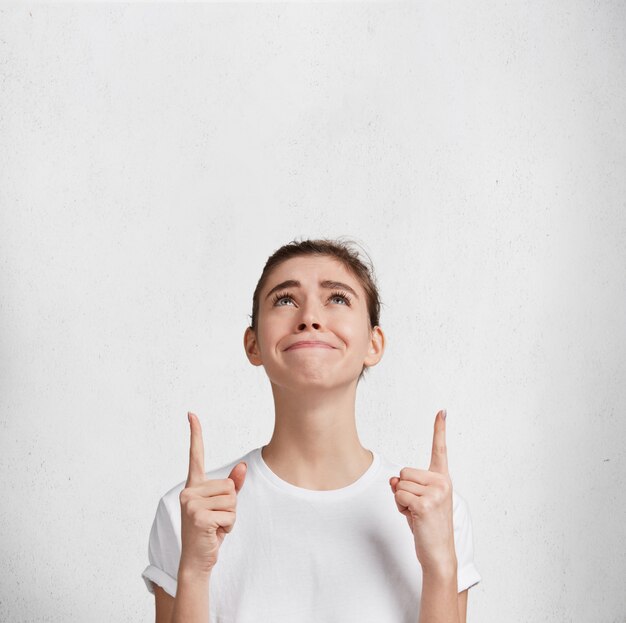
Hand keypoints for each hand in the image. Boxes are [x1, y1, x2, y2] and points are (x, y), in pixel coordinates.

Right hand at [178, 411, 246, 575]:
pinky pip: (230, 515)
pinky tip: (215, 534)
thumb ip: (232, 486)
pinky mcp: (198, 516)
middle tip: (216, 520)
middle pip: (230, 486)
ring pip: (232, 500)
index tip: (191, 414)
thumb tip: (242, 467)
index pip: (195, 456)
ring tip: (215, 527)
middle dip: (231, 506)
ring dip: (230, 517)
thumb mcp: (223, 506)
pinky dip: (228, 527)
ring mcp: (191, 503)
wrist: (196, 560)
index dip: (195, 434)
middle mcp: (189, 491)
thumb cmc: (210, 531)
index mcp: (194, 486)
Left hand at [389, 410, 456, 572]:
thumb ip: (407, 484)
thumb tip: (393, 480)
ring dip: (401, 501)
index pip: (440, 449)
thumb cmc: (428, 525)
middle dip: (403, 490)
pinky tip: (415, 518)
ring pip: (399, 484)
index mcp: (442, 478)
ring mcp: (435, 493)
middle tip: (417, 508)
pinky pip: (398, 496)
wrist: (438, 553)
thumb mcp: (417, 500)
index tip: (442, 411)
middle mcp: (442, 482)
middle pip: (403, 472)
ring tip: (416, 514)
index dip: (439, 429)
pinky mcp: (425, 504)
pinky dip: (400, 508)